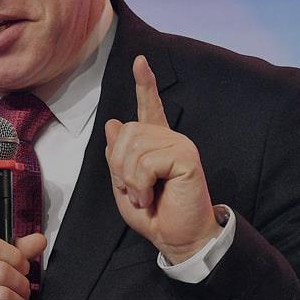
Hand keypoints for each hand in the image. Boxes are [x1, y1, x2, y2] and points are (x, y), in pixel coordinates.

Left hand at [105, 55, 219, 263]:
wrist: (178, 238)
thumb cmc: (155, 215)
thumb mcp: (125, 187)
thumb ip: (117, 157)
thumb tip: (113, 122)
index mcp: (156, 143)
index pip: (150, 107)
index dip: (144, 84)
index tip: (139, 61)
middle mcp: (169, 138)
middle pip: (126, 132)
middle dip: (118, 166)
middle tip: (134, 191)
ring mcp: (179, 145)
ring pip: (133, 146)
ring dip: (129, 179)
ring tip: (144, 196)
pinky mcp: (186, 156)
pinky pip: (146, 162)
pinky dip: (140, 184)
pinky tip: (152, 196)